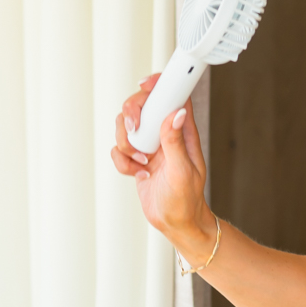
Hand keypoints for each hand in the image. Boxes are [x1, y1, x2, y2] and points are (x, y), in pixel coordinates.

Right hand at [111, 73, 216, 254]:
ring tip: (141, 163)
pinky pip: (118, 150)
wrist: (175, 222)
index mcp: (182, 131)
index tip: (146, 84)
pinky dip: (123, 162)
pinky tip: (138, 174)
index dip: (159, 84)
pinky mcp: (136, 158)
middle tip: (133, 130)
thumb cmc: (187, 199)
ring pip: (125, 127)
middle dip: (131, 115)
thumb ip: (176, 142)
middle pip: (141, 106)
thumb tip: (176, 113)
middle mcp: (164, 134)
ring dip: (126, 144)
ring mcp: (149, 145)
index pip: (172, 96)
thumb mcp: (183, 171)